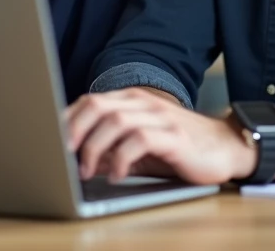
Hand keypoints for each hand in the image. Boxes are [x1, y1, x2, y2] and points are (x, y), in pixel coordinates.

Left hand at [64, 88, 257, 185]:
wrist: (226, 148)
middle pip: (97, 106)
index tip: (49, 142)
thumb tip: (76, 159)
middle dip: (74, 130)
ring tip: (86, 171)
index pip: (89, 101)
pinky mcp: (174, 136)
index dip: (66, 120)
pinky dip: (122, 158)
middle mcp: (143, 103)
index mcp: (131, 100)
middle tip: (62, 155)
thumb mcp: (139, 146)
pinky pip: (140, 140)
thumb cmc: (178, 148)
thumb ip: (111, 146)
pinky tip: (115, 175)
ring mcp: (160, 117)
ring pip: (116, 120)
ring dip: (95, 147)